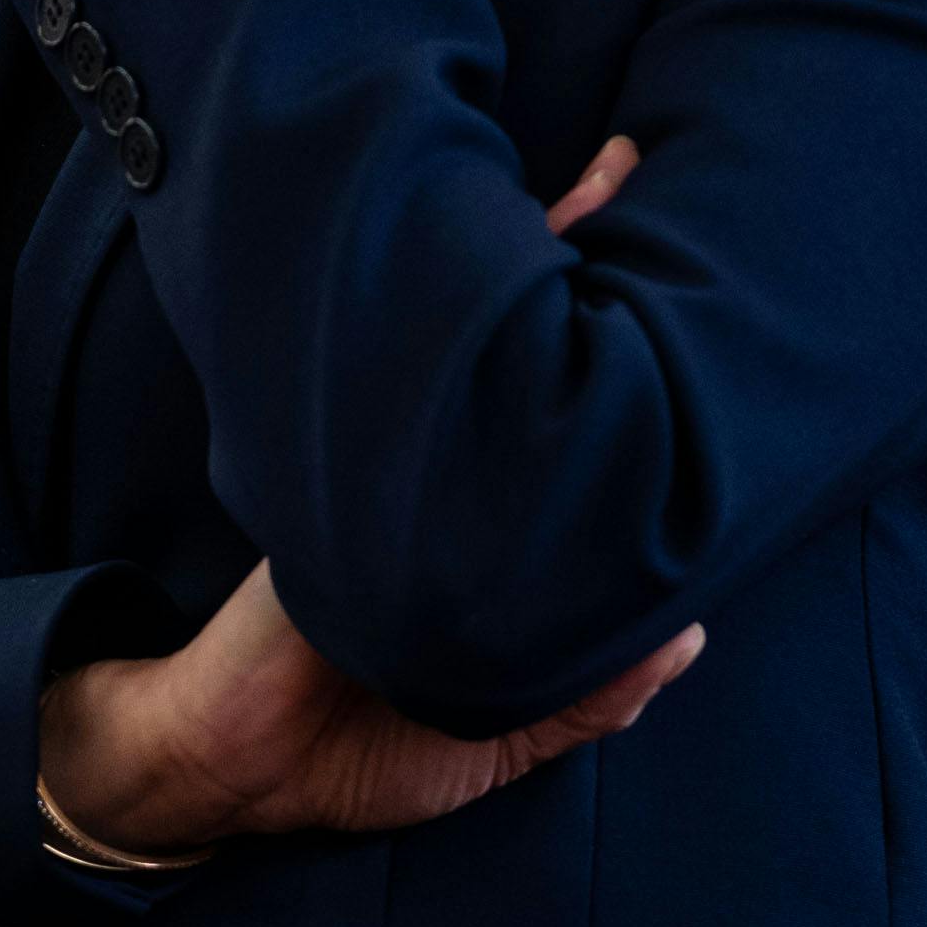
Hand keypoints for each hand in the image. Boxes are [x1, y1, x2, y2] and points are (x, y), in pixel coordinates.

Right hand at [35, 137, 694, 854]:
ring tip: (599, 174)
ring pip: (471, 342)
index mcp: (497, 545)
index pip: (572, 425)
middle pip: (526, 348)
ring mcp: (393, 471)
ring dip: (529, 254)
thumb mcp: (499, 737)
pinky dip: (440, 318)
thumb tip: (687, 635)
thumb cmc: (360, 745)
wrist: (240, 765)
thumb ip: (591, 696)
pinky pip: (402, 383)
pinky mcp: (341, 475)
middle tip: (626, 162)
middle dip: (577, 249)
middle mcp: (452, 489)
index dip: (620, 356)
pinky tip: (487, 253)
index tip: (680, 288)